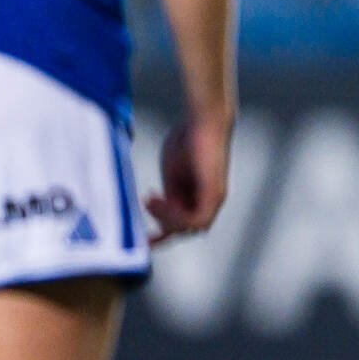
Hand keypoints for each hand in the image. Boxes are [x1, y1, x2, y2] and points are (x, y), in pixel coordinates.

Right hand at [145, 110, 232, 244]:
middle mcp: (210, 201)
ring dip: (166, 218)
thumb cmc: (188, 139)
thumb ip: (169, 194)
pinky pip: (196, 220)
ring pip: (190, 228)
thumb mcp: (173, 173)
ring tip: (150, 199)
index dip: (163, 234)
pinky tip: (161, 199)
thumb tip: (159, 212)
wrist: (203, 119)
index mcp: (199, 197)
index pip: (183, 226)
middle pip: (184, 229)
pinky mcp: (214, 193)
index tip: (143, 240)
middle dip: (162, 223)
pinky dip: (176, 216)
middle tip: (146, 201)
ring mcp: (214, 199)